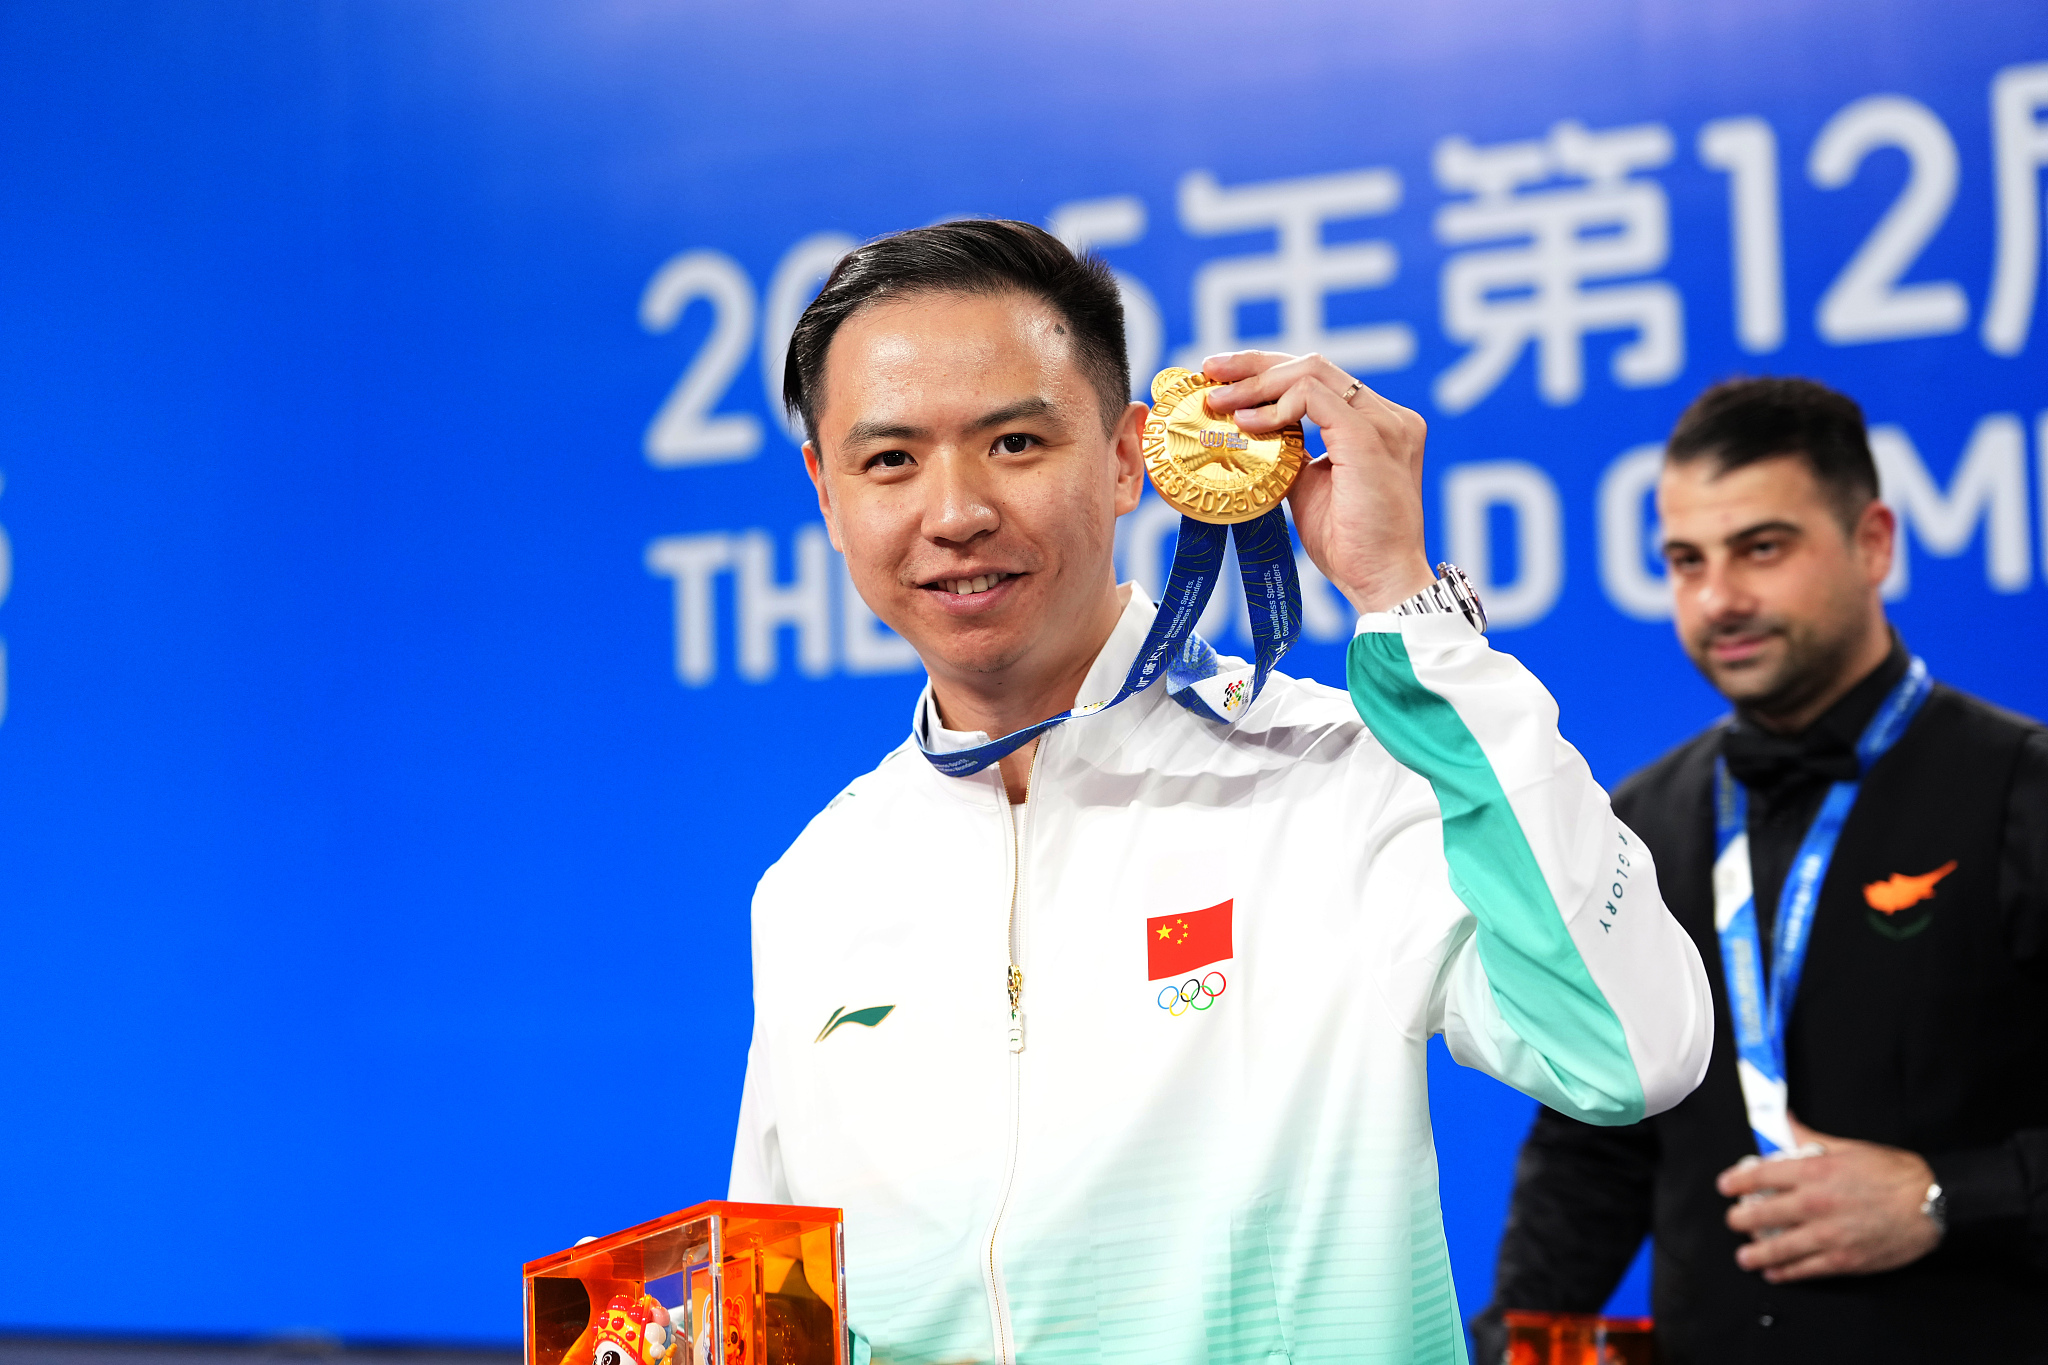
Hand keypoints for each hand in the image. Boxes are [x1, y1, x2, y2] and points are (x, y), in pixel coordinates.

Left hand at [1199, 351, 1434, 613]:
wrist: (1382, 580)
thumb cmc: (1350, 544)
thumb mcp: (1309, 486)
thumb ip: (1291, 452)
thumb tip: (1248, 431)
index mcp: (1378, 424)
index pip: (1320, 379)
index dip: (1269, 372)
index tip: (1224, 379)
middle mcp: (1388, 416)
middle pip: (1314, 365)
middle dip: (1255, 364)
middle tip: (1210, 369)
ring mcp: (1383, 423)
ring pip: (1311, 372)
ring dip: (1257, 384)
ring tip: (1220, 403)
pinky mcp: (1368, 436)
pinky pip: (1313, 397)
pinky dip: (1276, 406)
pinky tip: (1248, 424)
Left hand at [1716, 1117, 1941, 1281]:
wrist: (1932, 1203)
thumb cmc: (1894, 1173)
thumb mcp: (1848, 1147)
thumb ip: (1810, 1139)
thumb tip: (1786, 1121)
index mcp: (1813, 1172)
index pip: (1760, 1175)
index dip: (1737, 1181)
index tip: (1725, 1186)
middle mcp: (1814, 1204)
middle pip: (1762, 1214)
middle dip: (1741, 1219)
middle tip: (1733, 1220)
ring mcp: (1827, 1235)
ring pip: (1778, 1247)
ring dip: (1756, 1253)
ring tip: (1744, 1256)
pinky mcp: (1843, 1259)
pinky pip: (1806, 1269)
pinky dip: (1786, 1272)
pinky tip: (1775, 1272)